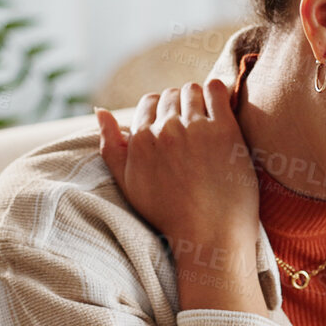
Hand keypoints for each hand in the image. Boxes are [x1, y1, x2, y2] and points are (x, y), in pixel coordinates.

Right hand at [95, 80, 261, 278]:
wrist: (209, 235)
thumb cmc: (168, 213)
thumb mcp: (127, 183)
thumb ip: (110, 145)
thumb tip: (100, 111)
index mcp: (139, 139)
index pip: (148, 103)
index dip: (161, 112)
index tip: (174, 127)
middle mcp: (164, 129)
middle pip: (170, 95)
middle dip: (179, 106)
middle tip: (192, 129)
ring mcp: (195, 128)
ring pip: (192, 90)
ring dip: (198, 99)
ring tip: (206, 122)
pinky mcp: (224, 129)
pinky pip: (216, 90)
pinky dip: (217, 91)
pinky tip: (220, 107)